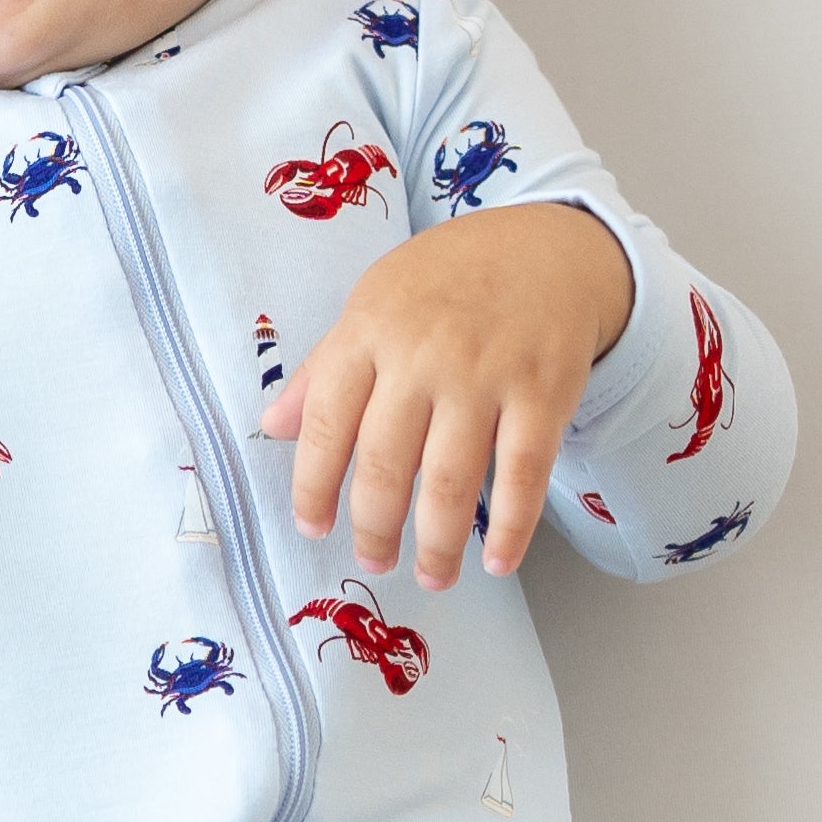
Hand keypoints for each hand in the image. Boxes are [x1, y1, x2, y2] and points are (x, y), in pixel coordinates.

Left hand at [258, 203, 630, 588]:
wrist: (550, 245)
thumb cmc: (450, 281)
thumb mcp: (374, 303)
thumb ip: (325, 368)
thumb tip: (271, 428)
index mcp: (370, 331)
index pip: (328, 425)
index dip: (314, 488)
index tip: (314, 529)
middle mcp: (424, 353)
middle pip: (385, 465)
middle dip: (375, 529)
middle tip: (376, 561)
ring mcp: (486, 373)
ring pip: (451, 482)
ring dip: (438, 545)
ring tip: (432, 576)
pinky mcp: (544, 391)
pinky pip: (524, 475)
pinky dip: (512, 529)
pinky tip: (497, 561)